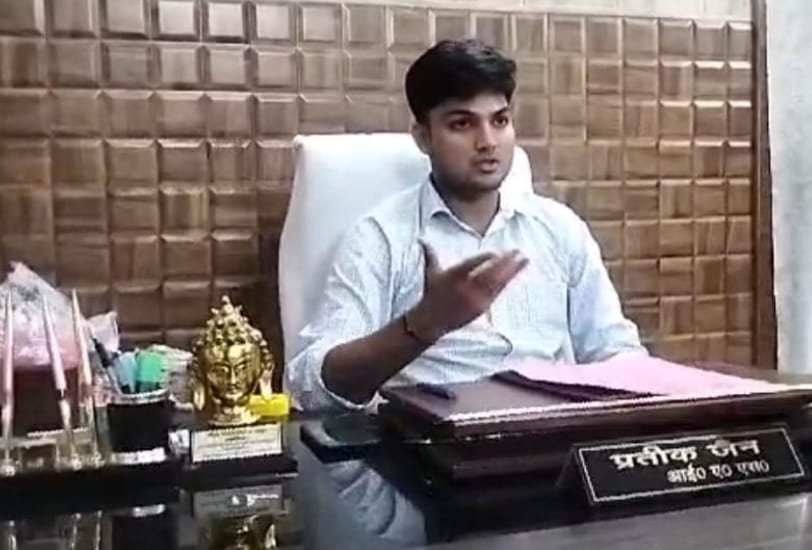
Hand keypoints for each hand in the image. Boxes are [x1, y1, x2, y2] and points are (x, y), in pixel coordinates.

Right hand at [407, 241, 528, 341]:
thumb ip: (431, 255)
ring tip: (523, 260)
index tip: (496, 253)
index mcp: (452, 276)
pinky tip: (514, 274)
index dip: (483, 259)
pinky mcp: (479, 308)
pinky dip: (506, 283)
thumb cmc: (431, 295)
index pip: (470, 265)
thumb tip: (422, 240)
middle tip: (517, 251)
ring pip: (496, 283)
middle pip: (489, 273)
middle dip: (505, 262)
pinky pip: (495, 294)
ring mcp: (473, 299)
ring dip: (511, 271)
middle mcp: (464, 288)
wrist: (430, 321)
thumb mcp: (431, 273)